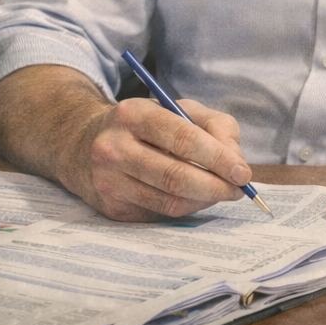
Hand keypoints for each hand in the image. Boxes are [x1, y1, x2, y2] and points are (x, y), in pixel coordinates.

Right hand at [68, 96, 251, 220]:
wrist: (83, 144)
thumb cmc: (144, 126)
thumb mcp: (177, 109)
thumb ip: (214, 126)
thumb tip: (236, 163)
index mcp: (133, 114)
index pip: (182, 138)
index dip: (217, 157)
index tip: (242, 172)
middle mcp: (114, 147)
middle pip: (175, 176)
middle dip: (215, 186)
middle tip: (238, 190)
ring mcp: (108, 180)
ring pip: (169, 201)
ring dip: (204, 200)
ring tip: (219, 192)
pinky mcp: (110, 207)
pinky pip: (159, 214)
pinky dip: (185, 209)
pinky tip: (192, 197)